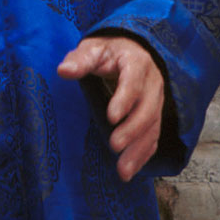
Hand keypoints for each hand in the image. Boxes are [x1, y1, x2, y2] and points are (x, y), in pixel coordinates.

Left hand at [57, 36, 163, 181]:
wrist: (129, 50)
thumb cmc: (107, 51)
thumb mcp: (93, 49)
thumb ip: (79, 60)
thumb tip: (63, 71)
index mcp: (136, 63)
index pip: (133, 81)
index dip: (124, 100)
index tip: (111, 117)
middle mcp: (152, 83)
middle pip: (147, 108)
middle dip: (132, 130)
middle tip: (114, 145)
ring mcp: (156, 100)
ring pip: (152, 127)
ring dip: (138, 150)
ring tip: (122, 170)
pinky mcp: (154, 115)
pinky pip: (153, 136)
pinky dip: (143, 155)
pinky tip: (131, 170)